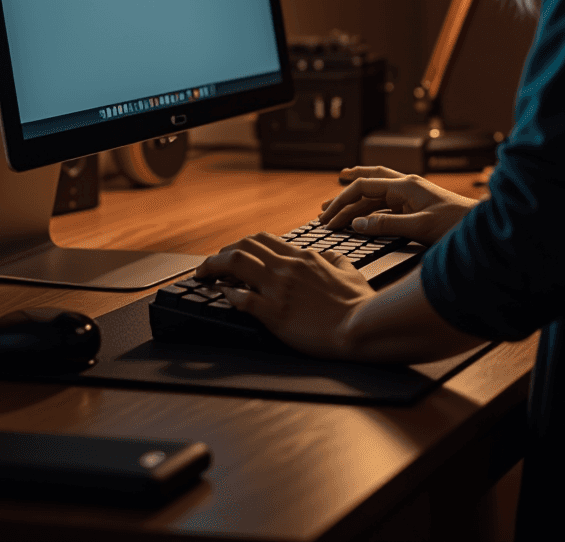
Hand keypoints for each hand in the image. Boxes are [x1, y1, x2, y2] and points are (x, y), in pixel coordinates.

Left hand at [192, 233, 375, 359]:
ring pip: (235, 264)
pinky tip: (222, 296)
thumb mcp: (349, 270)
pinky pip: (241, 298)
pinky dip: (227, 294)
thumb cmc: (359, 302)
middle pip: (244, 246)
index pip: (263, 240)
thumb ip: (334, 259)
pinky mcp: (274, 314)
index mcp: (303, 257)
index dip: (242, 245)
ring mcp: (279, 289)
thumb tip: (325, 257)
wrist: (361, 326)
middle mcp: (287, 267)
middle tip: (211, 264)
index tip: (232, 254)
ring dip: (214, 267)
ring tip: (203, 275)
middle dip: (222, 253)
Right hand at [318, 166, 480, 245]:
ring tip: (336, 212)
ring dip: (355, 204)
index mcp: (405, 186)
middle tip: (325, 208)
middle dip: (344, 194)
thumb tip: (358, 224)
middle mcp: (406, 187)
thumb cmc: (457, 225)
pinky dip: (370, 211)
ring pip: (376, 195)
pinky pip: (386, 206)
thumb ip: (387, 225)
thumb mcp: (420, 227)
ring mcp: (411, 196)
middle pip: (368, 183)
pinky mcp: (416, 207)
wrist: (482, 228)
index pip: (364, 186)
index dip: (342, 200)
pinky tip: (363, 217)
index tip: (327, 217)